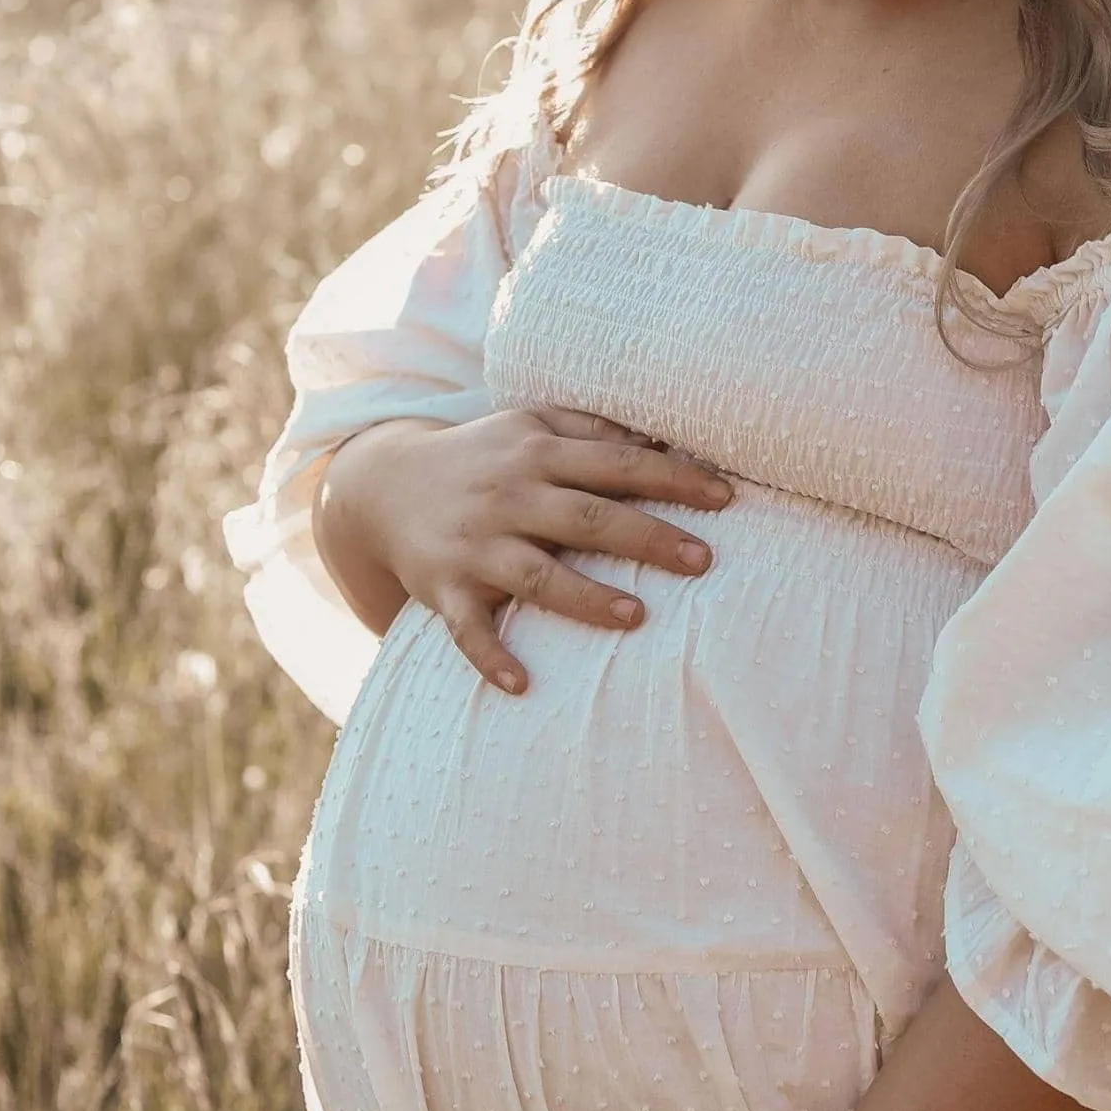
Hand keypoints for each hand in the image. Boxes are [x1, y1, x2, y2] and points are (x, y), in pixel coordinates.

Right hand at [316, 404, 732, 692]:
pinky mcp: (445, 589)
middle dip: (646, 538)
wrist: (383, 486)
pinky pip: (469, 630)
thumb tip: (667, 437)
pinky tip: (523, 685)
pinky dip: (492, 658)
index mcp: (538, 452)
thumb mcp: (529, 425)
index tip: (727, 497)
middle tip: (704, 561)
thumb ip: (593, 428)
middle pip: (586, 517)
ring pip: (535, 574)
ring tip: (636, 616)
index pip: (617, 463)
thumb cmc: (482, 458)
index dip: (674, 478)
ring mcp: (476, 546)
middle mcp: (509, 496)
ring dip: (584, 597)